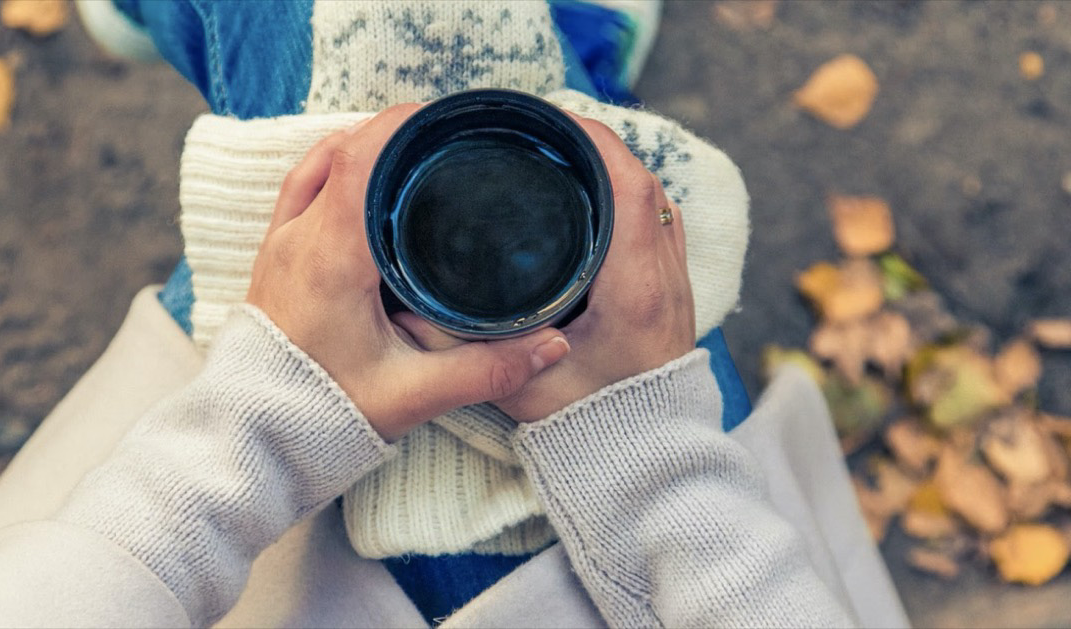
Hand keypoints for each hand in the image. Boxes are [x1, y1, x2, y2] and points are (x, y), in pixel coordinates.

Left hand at [245, 105, 570, 440]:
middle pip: (342, 150)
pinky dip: (334, 170)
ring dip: (361, 147)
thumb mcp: (413, 395)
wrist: (254, 439)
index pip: (360, 160)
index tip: (445, 117)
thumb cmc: (323, 416)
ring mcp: (279, 246)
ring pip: (317, 165)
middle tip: (445, 135)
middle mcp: (298, 239)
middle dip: (393, 132)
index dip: (400, 126)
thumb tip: (554, 345)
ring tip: (412, 150)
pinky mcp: (273, 260)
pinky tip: (366, 182)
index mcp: (331, 257)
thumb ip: (486, 369)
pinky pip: (300, 190)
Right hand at [394, 113, 695, 421]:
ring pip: (655, 199)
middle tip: (542, 133)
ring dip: (614, 170)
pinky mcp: (674, 294)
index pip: (627, 186)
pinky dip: (629, 199)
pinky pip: (660, 223)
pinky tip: (592, 202)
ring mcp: (675, 284)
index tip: (548, 120)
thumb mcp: (517, 388)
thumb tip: (407, 311)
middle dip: (595, 145)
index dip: (591, 140)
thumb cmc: (590, 426)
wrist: (647, 458)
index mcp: (632, 288)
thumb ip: (463, 351)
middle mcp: (662, 276)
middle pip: (642, 180)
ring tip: (562, 156)